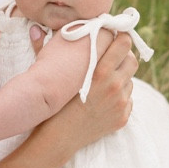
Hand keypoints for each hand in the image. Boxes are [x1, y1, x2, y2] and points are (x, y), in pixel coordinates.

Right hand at [50, 33, 136, 150]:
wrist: (59, 139)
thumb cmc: (52, 104)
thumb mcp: (52, 74)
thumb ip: (46, 47)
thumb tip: (36, 28)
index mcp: (99, 72)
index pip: (123, 45)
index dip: (122, 37)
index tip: (118, 35)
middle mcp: (114, 87)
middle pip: (132, 61)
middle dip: (124, 56)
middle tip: (113, 56)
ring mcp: (120, 103)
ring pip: (129, 81)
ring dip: (120, 78)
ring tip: (104, 82)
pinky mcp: (122, 117)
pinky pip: (127, 99)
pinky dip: (119, 96)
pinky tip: (103, 99)